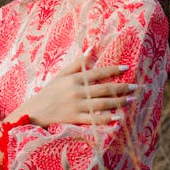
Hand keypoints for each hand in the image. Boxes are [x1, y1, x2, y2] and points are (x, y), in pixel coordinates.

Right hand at [9, 55, 136, 127]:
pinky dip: (106, 118)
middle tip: (136, 87)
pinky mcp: (74, 119)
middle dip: (122, 87)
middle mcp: (77, 91)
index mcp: (74, 79)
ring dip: (118, 102)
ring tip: (131, 100)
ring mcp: (76, 106)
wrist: (34, 112)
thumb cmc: (48, 93)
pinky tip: (117, 118)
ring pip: (102, 104)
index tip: (126, 68)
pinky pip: (93, 119)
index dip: (113, 70)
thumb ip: (77, 64)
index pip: (98, 73)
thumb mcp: (60, 75)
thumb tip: (91, 51)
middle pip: (104, 89)